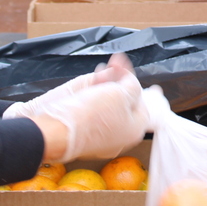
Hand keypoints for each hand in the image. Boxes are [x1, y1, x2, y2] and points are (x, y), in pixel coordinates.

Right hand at [10, 55, 147, 161]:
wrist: (54, 133)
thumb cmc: (91, 113)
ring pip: (109, 109)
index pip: (146, 105)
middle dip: (122, 83)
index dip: (145, 90)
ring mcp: (101, 140)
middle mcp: (120, 138)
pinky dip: (94, 99)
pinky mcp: (83, 138)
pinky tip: (89, 87)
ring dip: (107, 87)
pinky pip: (95, 116)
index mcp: (135, 128)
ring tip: (101, 70)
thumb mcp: (120, 93)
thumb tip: (132, 85)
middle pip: (126, 106)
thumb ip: (132, 86)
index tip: (151, 86)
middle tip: (117, 64)